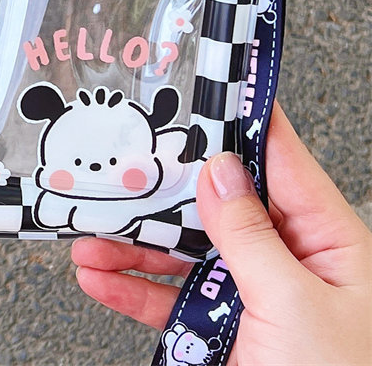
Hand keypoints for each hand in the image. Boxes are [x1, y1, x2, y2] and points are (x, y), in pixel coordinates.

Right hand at [71, 103, 371, 365]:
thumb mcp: (296, 305)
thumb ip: (251, 236)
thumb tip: (220, 171)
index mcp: (328, 242)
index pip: (279, 160)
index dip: (239, 118)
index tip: (198, 86)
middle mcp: (291, 262)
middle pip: (215, 204)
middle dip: (162, 189)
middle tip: (119, 164)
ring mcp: (256, 298)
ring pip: (185, 253)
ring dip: (133, 246)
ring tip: (91, 235)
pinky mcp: (227, 332)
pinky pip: (172, 300)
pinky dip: (133, 289)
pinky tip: (101, 277)